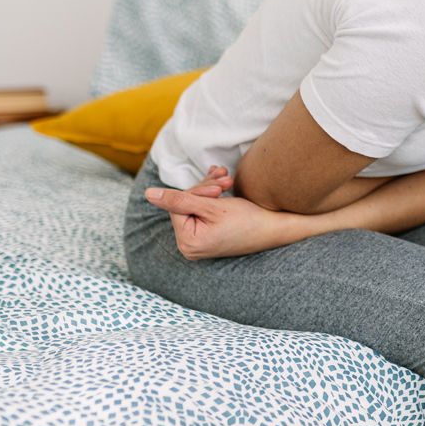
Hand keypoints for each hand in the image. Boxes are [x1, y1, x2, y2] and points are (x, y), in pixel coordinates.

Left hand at [145, 165, 317, 259]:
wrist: (275, 229)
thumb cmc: (248, 219)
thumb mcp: (212, 206)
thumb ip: (178, 199)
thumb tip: (148, 194)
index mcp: (188, 242)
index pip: (178, 204)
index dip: (198, 190)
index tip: (220, 187)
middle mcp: (190, 246)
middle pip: (184, 204)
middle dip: (205, 188)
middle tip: (226, 179)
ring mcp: (199, 242)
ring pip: (194, 204)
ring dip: (210, 188)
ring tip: (228, 180)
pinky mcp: (208, 236)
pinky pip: (202, 211)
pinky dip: (213, 198)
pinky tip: (225, 187)